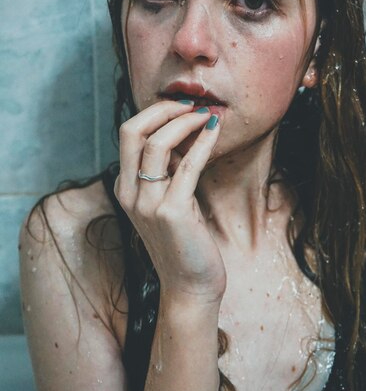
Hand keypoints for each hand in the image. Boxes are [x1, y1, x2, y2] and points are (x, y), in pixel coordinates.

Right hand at [114, 101, 225, 305]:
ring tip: (206, 114)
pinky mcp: (172, 213)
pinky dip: (203, 142)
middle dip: (163, 109)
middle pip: (132, 131)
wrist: (189, 285)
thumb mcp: (167, 200)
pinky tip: (215, 131)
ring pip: (157, 144)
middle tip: (191, 104)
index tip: (182, 106)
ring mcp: (147, 204)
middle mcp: (129, 194)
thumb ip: (168, 170)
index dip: (155, 113)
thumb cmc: (184, 241)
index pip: (129, 134)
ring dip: (184, 122)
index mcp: (124, 188)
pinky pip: (187, 166)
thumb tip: (183, 132)